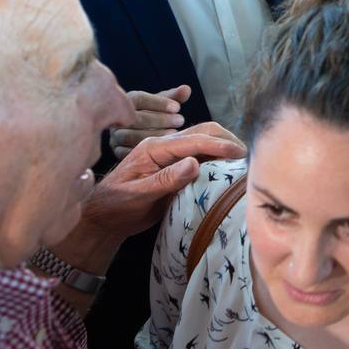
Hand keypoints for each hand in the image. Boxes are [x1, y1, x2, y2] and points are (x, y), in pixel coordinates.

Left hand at [73, 127, 246, 248]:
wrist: (102, 216)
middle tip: (246, 153)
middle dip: (225, 139)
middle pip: (201, 131)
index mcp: (153, 148)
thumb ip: (166, 180)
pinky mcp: (173, 165)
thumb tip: (195, 163)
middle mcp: (163, 145)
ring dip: (223, 145)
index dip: (218, 145)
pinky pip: (199, 154)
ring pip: (202, 139)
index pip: (193, 140)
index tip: (239, 153)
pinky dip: (216, 156)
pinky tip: (227, 165)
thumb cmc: (116, 206)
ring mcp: (168, 154)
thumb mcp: (139, 195)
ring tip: (241, 158)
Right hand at [111, 85, 192, 159]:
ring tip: (174, 134)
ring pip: (129, 136)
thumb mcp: (163, 105)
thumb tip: (186, 89)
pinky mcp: (117, 151)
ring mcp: (115, 135)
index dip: (158, 103)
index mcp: (127, 102)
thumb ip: (174, 97)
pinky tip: (163, 150)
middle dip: (159, 119)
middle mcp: (118, 118)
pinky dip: (145, 152)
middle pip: (134, 118)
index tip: (177, 107)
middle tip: (180, 120)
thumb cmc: (154, 115)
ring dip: (153, 135)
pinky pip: (126, 152)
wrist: (138, 135)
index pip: (138, 99)